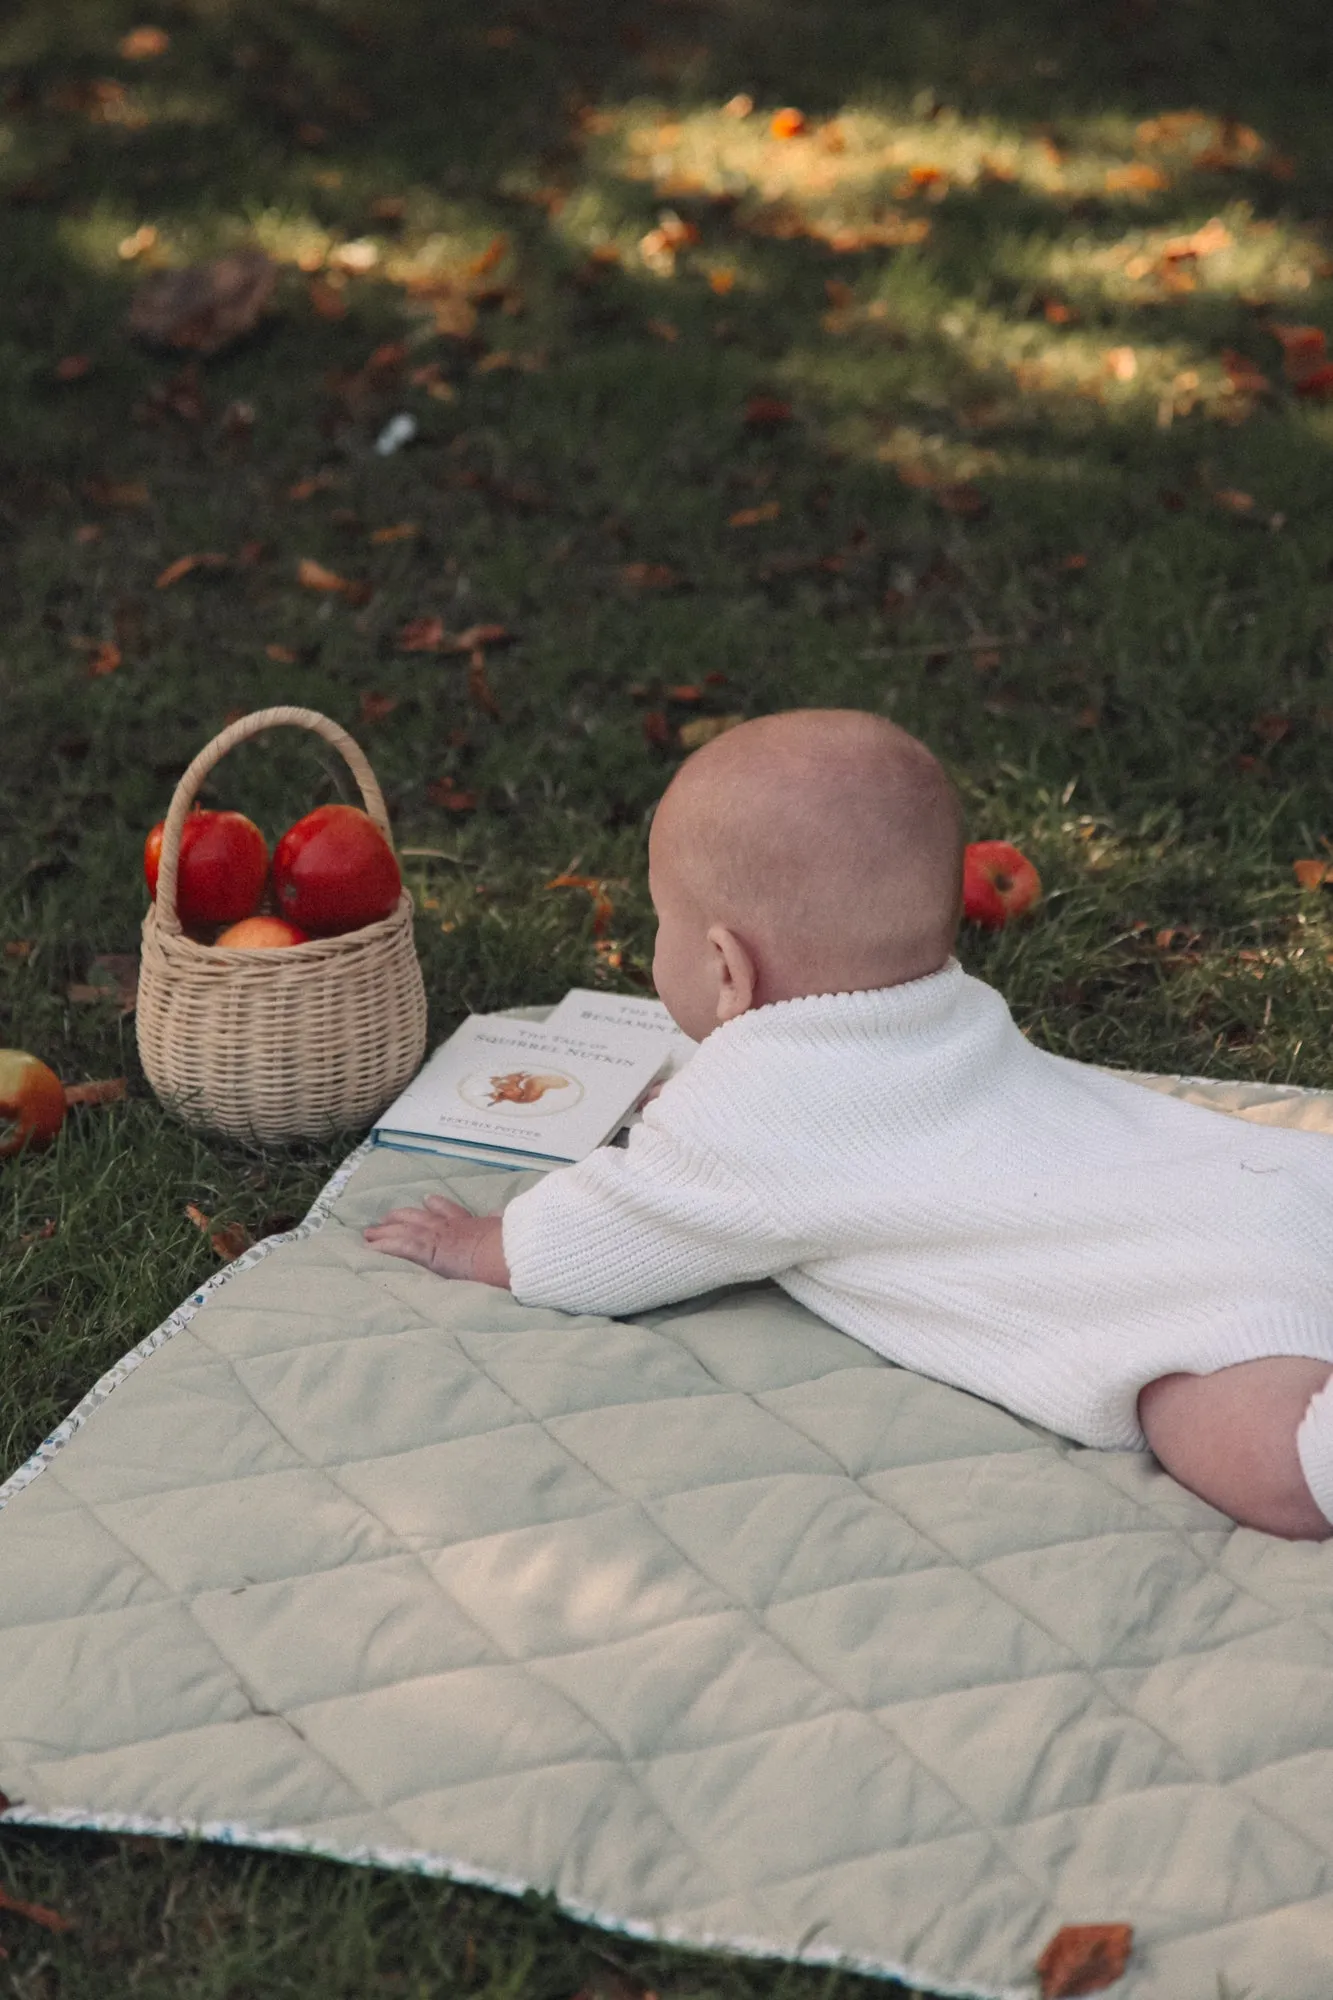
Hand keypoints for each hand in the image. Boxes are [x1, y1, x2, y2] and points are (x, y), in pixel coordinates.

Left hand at [363, 1195, 510, 1287]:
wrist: (508, 1250)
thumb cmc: (514, 1245)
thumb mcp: (512, 1231)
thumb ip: (503, 1223)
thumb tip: (500, 1213)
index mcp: (473, 1225)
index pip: (452, 1212)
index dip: (438, 1206)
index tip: (428, 1201)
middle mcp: (451, 1227)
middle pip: (421, 1217)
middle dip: (403, 1217)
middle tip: (388, 1217)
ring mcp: (438, 1236)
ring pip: (405, 1229)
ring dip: (386, 1230)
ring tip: (370, 1232)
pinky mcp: (429, 1250)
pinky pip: (401, 1246)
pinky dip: (384, 1246)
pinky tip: (371, 1247)